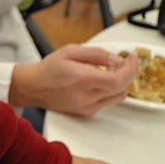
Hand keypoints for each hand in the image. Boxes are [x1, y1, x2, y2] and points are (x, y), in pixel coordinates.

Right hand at [10, 44, 137, 115]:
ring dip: (120, 83)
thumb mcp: (70, 51)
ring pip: (117, 97)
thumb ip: (96, 54)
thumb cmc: (48, 69)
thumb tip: (115, 59)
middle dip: (128, 74)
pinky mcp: (86, 112)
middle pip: (122, 89)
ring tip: (112, 71)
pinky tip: (102, 81)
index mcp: (83, 79)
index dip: (130, 69)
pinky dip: (110, 90)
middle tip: (124, 63)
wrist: (33, 87)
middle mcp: (86, 96)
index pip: (118, 80)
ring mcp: (87, 107)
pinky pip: (107, 102)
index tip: (131, 59)